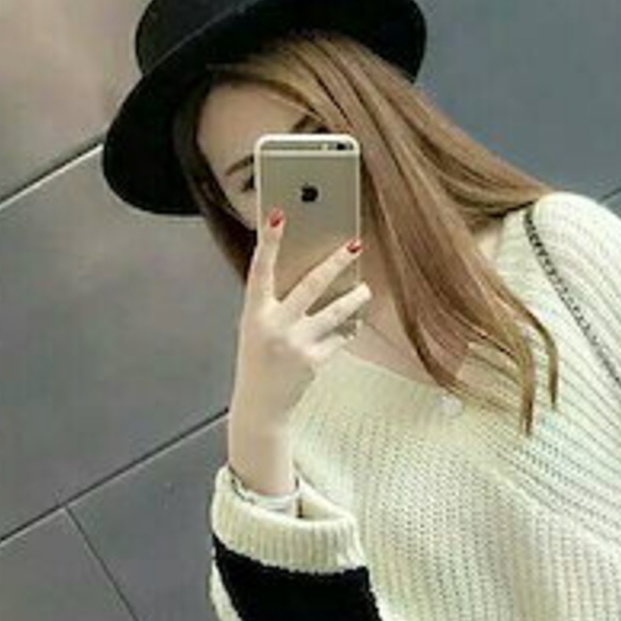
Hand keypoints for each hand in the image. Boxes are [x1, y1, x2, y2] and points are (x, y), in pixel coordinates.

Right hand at [231, 209, 371, 426]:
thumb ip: (275, 306)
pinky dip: (347, 330)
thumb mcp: (255, 329)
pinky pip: (339, 338)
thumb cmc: (258, 362)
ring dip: (354, 298)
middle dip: (335, 263)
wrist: (261, 404)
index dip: (268, 243)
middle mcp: (276, 325)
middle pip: (311, 285)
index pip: (260, 270)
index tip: (277, 217)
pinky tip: (353, 325)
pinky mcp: (315, 360)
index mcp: (255, 313)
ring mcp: (297, 343)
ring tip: (365, 288)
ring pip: (335, 312)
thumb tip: (310, 280)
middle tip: (354, 245)